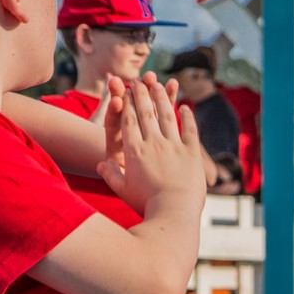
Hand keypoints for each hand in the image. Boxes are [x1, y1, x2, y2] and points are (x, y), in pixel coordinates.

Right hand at [97, 74, 204, 214]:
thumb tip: (101, 165)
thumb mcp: (123, 191)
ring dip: (162, 97)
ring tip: (159, 84)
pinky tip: (185, 106)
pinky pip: (190, 129)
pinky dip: (187, 116)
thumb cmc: (146, 204)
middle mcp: (154, 144)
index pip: (128, 120)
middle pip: (146, 112)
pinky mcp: (192, 153)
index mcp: (134, 151)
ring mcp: (174, 147)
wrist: (173, 213)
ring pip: (167, 115)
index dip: (126, 103)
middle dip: (141, 93)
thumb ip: (111, 175)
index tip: (124, 91)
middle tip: (139, 80)